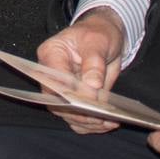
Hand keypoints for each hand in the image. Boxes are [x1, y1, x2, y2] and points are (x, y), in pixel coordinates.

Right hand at [34, 10, 126, 134]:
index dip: (71, 92)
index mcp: (51, 54)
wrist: (105, 36)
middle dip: (79, 113)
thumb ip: (94, 62)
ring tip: (108, 122)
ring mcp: (62, 90)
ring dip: (87, 122)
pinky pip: (77, 119)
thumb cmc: (98, 33)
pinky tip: (108, 123)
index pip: (54, 79)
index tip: (91, 99)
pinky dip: (91, 125)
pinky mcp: (74, 100)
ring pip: (66, 115)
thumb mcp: (98, 41)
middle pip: (57, 102)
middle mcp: (51, 75)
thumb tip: (92, 85)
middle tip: (101, 118)